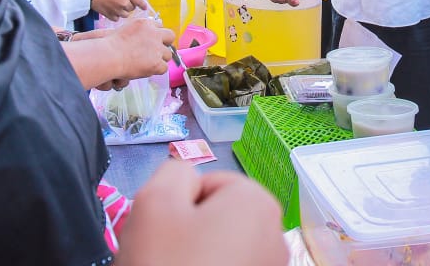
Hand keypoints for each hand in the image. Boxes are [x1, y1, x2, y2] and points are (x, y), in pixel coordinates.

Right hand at [91, 0, 147, 19]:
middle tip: (127, 1)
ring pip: (125, 14)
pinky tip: (113, 11)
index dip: (143, 5)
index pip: (140, 2)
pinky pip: (116, 18)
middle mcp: (123, 3)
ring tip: (120, 6)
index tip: (145, 7)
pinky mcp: (108, 15)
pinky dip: (117, 15)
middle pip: (132, 8)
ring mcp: (116, 10)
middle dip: (131, 5)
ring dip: (124, 11)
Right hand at [107, 17, 173, 80]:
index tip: (152, 42)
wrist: (109, 56)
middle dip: (166, 44)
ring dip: (160, 59)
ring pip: (168, 54)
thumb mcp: (127, 29)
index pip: (160, 26)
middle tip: (157, 52)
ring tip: (147, 63)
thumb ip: (140, 30)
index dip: (157, 35)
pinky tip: (146, 70)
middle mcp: (154, 34)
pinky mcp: (157, 62)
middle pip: (170, 36)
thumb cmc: (112, 44)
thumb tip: (149, 33)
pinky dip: (156, 70)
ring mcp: (157, 48)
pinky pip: (164, 68)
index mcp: (147, 24)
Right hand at [116, 163, 284, 265]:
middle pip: (218, 218)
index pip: (207, 185)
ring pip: (223, 251)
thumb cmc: (165, 265)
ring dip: (197, 258)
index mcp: (257, 203)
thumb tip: (187, 180)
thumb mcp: (153, 202)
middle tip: (162, 256)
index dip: (177, 205)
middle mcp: (276, 237)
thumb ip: (173, 172)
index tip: (161, 232)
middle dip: (188, 233)